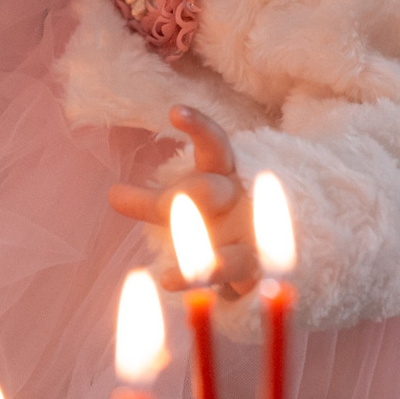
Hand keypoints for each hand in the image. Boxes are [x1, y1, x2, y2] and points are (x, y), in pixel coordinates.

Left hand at [108, 106, 259, 292]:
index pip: (214, 145)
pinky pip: (236, 283)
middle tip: (169, 204)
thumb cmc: (224, 219)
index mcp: (226, 177)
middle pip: (212, 194)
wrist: (287, 247)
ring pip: (231, 254)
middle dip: (187, 197)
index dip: (198, 127)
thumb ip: (151, 203)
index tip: (176, 112)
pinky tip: (175, 285)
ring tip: (170, 279)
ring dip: (204, 265)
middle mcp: (242, 205)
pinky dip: (212, 286)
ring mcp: (255, 242)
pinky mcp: (260, 274)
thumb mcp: (188, 205)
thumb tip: (111, 194)